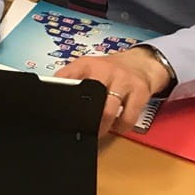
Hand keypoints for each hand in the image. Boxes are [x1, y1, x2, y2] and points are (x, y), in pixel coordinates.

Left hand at [55, 47, 170, 135]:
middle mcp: (105, 70)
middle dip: (83, 118)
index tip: (55, 112)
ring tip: (98, 131)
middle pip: (89, 98)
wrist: (141, 63)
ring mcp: (124, 81)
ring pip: (108, 112)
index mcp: (87, 64)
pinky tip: (117, 125)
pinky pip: (128, 118)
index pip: (66, 78)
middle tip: (80, 128)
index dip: (59, 95)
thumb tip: (53, 96)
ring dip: (101, 127)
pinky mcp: (140, 92)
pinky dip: (120, 127)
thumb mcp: (88, 68)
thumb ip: (71, 79)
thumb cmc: (110, 70)